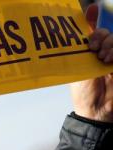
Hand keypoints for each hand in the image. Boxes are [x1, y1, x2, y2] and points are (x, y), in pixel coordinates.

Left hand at [74, 4, 112, 122]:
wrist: (96, 110)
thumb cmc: (84, 93)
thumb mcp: (77, 68)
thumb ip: (77, 49)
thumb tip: (69, 34)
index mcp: (89, 53)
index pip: (93, 30)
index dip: (93, 19)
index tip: (93, 10)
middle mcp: (103, 52)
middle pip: (105, 32)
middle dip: (99, 36)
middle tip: (92, 48)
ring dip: (108, 43)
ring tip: (101, 57)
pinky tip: (108, 60)